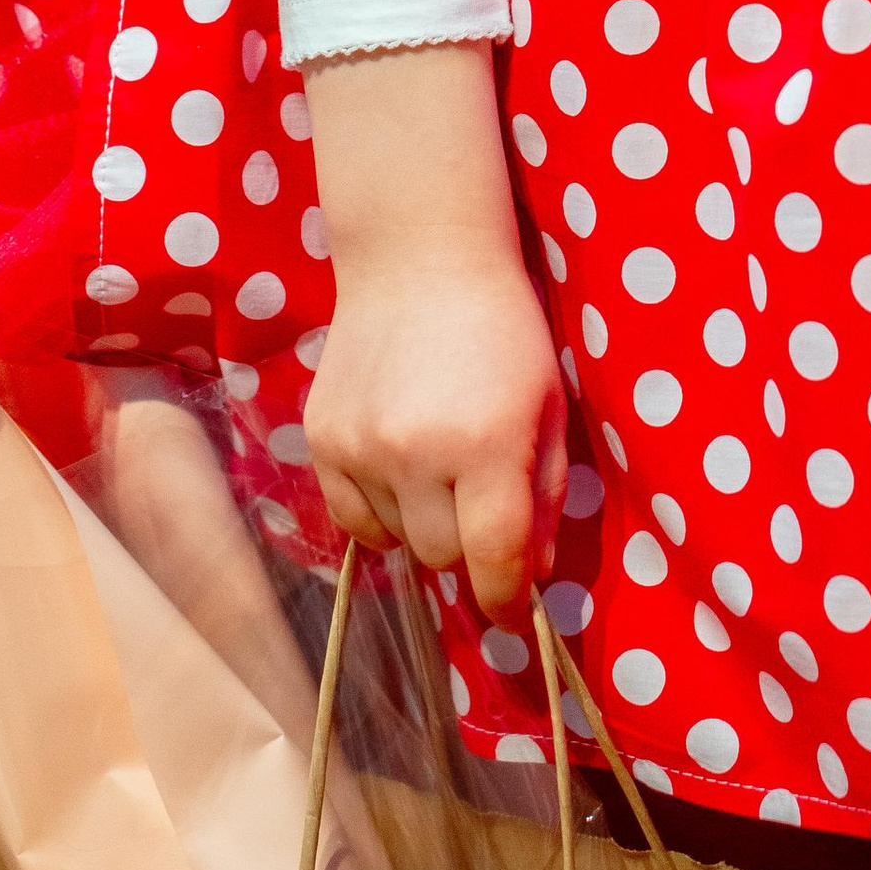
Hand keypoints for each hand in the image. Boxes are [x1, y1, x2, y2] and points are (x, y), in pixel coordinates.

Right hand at [305, 248, 568, 620]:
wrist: (420, 257)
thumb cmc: (503, 329)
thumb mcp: (548, 406)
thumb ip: (544, 495)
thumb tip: (535, 574)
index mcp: (488, 445)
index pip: (494, 561)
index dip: (507, 600)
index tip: (512, 612)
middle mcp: (418, 454)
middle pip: (442, 557)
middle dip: (467, 546)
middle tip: (479, 505)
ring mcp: (362, 447)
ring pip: (396, 540)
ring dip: (422, 522)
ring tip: (437, 462)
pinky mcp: (322, 439)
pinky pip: (350, 517)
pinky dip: (378, 511)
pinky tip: (398, 466)